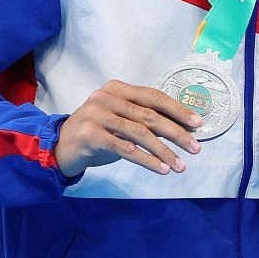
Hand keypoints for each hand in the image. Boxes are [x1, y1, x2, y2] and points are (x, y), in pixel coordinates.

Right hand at [56, 80, 204, 176]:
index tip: (198, 123)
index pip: (154, 96)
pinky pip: (126, 149)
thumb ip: (147, 120)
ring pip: (140, 133)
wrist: (60, 147)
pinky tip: (161, 168)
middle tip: (196, 148)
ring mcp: (96, 115)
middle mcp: (105, 98)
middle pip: (150, 115)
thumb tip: (184, 128)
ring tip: (181, 165)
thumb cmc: (97, 133)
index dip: (178, 109)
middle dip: (177, 133)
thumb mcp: (122, 121)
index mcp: (117, 88)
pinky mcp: (90, 135)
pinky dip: (147, 160)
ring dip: (164, 151)